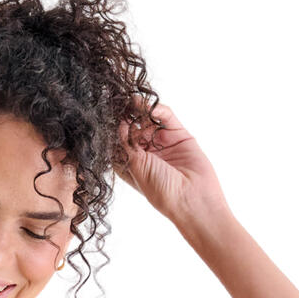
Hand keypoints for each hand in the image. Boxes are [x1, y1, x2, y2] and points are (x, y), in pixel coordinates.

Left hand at [115, 96, 229, 222]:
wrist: (193, 197)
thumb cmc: (162, 191)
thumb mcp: (135, 167)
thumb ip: (126, 144)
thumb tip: (117, 124)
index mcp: (132, 166)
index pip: (119, 143)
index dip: (113, 130)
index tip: (105, 116)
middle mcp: (147, 154)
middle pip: (133, 128)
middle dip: (126, 116)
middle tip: (119, 103)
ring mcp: (163, 143)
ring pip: (149, 120)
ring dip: (140, 110)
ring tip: (132, 100)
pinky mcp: (179, 134)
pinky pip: (167, 117)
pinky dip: (159, 110)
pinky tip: (151, 107)